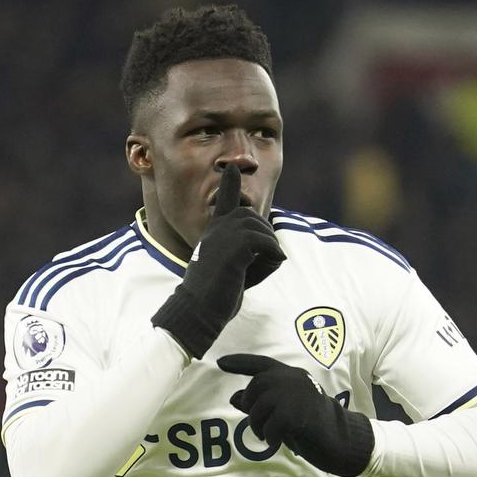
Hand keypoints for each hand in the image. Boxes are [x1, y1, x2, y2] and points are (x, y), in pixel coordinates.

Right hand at [152, 165, 284, 357]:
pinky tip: (258, 272)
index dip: (230, 184)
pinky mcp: (235, 245)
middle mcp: (218, 227)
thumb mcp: (234, 269)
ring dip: (268, 253)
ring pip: (264, 232)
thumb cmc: (216, 296)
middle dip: (265, 241)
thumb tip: (279, 251)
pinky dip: (272, 259)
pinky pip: (268, 244)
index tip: (231, 167)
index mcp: (214, 231)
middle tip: (252, 268)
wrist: (198, 309)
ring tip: (251, 273)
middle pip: (257, 220)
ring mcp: (225, 234)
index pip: (225, 202)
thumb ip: (251, 255)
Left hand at [217, 354, 373, 476]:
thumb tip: (234, 397)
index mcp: (291, 375)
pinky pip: (269, 425)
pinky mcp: (297, 412)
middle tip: (259, 426)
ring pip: (259, 407)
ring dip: (258, 425)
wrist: (339, 438)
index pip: (261, 363)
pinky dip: (269, 436)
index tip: (220, 362)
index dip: (239, 362)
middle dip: (251, 407)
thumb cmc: (310, 424)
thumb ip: (259, 402)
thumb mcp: (281, 411)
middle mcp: (293, 378)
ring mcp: (296, 393)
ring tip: (268, 435)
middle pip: (255, 387)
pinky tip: (276, 442)